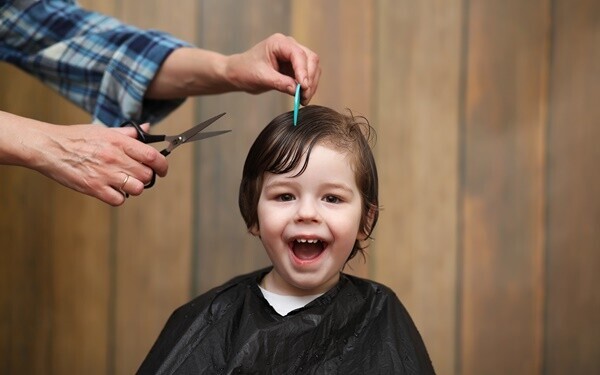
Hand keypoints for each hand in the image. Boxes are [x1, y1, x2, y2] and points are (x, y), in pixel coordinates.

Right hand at [37, 124, 168, 205]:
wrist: (49, 148)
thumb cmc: (75, 138)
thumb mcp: (103, 130)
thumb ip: (127, 133)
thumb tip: (146, 129)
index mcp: (119, 142)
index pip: (152, 156)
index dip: (162, 165)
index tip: (162, 169)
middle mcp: (115, 158)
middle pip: (147, 175)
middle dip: (146, 176)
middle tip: (137, 175)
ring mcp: (105, 174)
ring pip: (137, 189)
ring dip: (134, 187)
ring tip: (124, 182)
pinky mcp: (94, 188)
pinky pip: (119, 200)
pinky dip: (118, 197)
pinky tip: (111, 190)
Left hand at [226, 33, 320, 104]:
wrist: (238, 73)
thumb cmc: (245, 70)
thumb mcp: (261, 78)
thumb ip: (280, 83)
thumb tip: (298, 90)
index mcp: (279, 43)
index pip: (298, 54)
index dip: (303, 71)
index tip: (304, 87)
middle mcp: (289, 46)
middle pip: (310, 59)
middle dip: (310, 79)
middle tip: (304, 97)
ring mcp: (293, 56)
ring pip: (312, 68)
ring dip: (311, 84)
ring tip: (303, 99)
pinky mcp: (295, 67)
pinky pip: (308, 76)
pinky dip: (307, 87)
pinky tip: (301, 97)